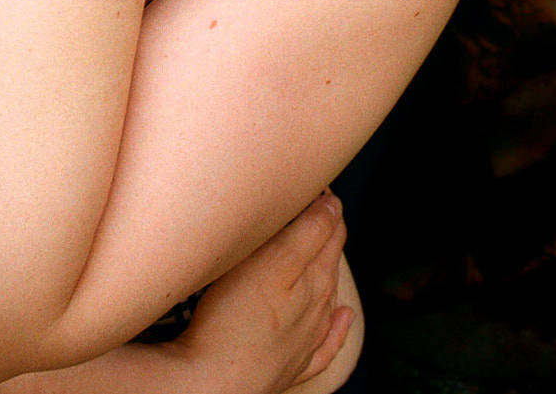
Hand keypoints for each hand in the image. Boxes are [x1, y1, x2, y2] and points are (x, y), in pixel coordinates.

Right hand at [172, 194, 352, 393]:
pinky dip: (337, 327)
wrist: (212, 385)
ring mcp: (304, 340)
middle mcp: (315, 309)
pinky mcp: (289, 365)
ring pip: (327, 297)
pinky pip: (325, 344)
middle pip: (329, 261)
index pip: (329, 231)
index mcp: (314, 280)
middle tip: (316, 201)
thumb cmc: (233, 322)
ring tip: (327, 243)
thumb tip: (333, 206)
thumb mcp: (270, 263)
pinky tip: (343, 317)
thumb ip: (306, 234)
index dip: (325, 204)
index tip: (314, 183)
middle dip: (326, 229)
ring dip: (329, 268)